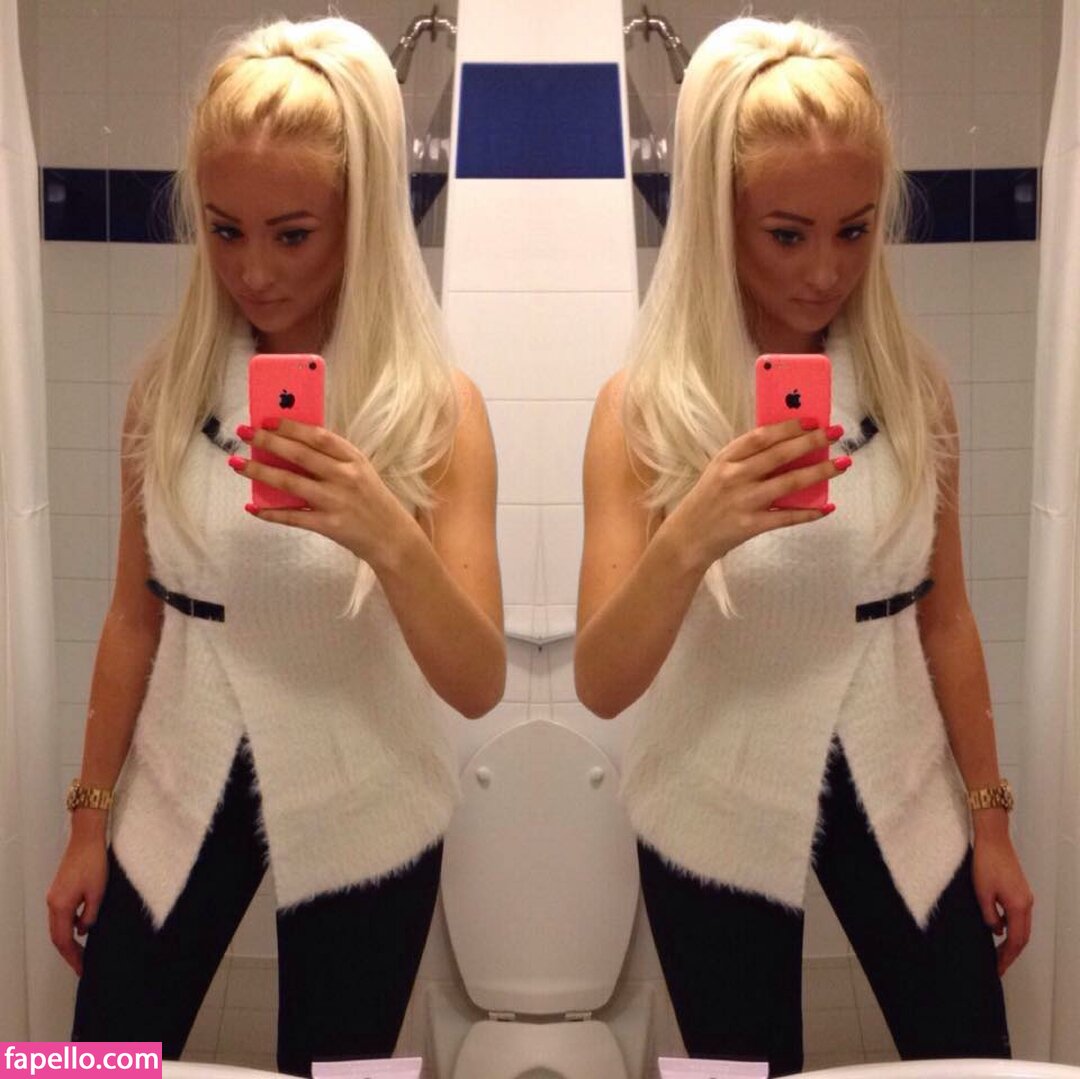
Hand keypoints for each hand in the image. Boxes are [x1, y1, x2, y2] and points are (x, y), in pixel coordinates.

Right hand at [46, 836, 108, 975]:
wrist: (86, 838)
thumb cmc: (93, 862)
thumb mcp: (98, 892)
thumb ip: (90, 915)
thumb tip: (84, 930)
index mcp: (60, 906)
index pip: (62, 940)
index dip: (72, 957)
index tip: (82, 969)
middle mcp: (53, 903)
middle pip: (57, 936)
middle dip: (69, 952)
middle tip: (82, 965)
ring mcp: (54, 896)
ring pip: (58, 925)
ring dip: (69, 939)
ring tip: (83, 951)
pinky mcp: (60, 889)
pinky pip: (62, 914)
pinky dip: (69, 925)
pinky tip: (83, 928)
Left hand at [231, 420, 419, 565]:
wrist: (392, 538)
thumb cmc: (373, 501)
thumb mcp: (361, 471)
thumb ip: (333, 459)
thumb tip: (292, 444)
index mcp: (354, 459)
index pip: (319, 436)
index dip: (291, 426)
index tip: (268, 419)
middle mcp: (345, 477)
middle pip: (300, 455)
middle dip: (268, 442)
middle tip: (244, 433)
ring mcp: (336, 502)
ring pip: (290, 483)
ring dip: (260, 472)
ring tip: (238, 463)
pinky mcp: (329, 525)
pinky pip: (293, 517)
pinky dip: (270, 512)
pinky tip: (251, 507)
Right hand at [663, 419, 848, 569]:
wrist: (687, 538)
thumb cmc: (707, 500)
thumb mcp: (719, 471)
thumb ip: (747, 459)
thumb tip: (789, 443)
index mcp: (725, 459)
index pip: (761, 437)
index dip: (788, 426)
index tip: (812, 420)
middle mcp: (734, 477)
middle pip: (779, 455)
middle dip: (811, 442)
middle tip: (835, 433)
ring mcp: (744, 502)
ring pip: (789, 483)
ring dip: (819, 472)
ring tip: (841, 464)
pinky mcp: (751, 525)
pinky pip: (786, 517)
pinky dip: (809, 513)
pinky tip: (827, 507)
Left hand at [972, 828, 1033, 975]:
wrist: (993, 838)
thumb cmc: (986, 862)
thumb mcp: (982, 893)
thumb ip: (989, 916)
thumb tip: (995, 930)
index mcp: (1019, 907)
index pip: (1016, 941)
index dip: (1007, 957)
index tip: (998, 969)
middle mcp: (1026, 903)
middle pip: (1022, 936)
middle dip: (1010, 953)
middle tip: (998, 966)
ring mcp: (1024, 896)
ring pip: (1021, 926)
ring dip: (1011, 940)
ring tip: (996, 952)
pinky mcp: (1019, 890)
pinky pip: (1017, 914)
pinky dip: (1010, 926)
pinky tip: (996, 928)